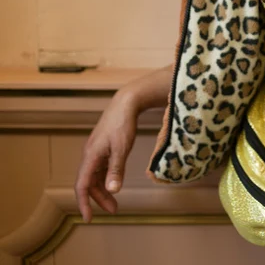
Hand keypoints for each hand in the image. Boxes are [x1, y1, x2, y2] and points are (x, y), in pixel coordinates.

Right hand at [74, 91, 138, 222]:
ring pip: (95, 176)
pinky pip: (100, 168)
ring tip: (115, 201)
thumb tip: (112, 191)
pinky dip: (106, 178)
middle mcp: (89, 154)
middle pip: (89, 183)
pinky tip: (115, 182)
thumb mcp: (121, 149)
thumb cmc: (123, 123)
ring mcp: (95, 150)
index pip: (82, 185)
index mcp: (90, 156)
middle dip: (99, 198)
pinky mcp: (102, 147)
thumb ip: (116, 170)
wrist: (125, 102)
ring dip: (103, 189)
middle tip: (113, 210)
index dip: (83, 203)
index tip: (88, 218)